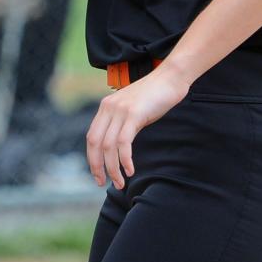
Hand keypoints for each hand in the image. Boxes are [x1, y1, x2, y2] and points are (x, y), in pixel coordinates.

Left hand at [85, 68, 189, 189]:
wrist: (169, 78)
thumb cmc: (154, 96)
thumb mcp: (132, 110)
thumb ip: (122, 123)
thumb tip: (118, 146)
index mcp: (106, 107)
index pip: (91, 137)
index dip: (92, 158)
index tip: (97, 174)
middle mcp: (109, 108)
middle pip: (95, 143)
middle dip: (97, 166)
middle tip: (102, 183)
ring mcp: (120, 110)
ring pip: (108, 145)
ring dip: (112, 168)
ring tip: (120, 182)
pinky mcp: (133, 114)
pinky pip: (123, 142)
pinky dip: (124, 159)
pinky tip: (130, 170)